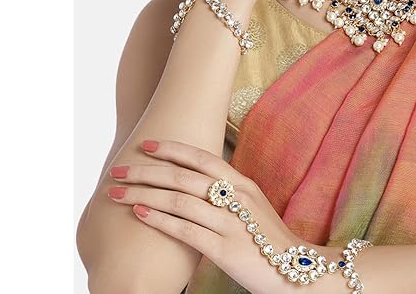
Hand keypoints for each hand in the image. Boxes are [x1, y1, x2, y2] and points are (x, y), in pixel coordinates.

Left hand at [107, 139, 340, 293]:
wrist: (298, 271)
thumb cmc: (269, 240)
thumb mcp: (252, 208)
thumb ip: (228, 195)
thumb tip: (196, 188)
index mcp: (243, 184)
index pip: (203, 158)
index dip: (173, 149)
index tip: (147, 144)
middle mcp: (237, 197)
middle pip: (184, 177)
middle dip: (147, 171)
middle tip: (120, 169)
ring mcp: (231, 223)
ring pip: (180, 200)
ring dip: (144, 195)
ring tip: (117, 193)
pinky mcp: (226, 250)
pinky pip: (187, 230)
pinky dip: (160, 221)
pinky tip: (140, 215)